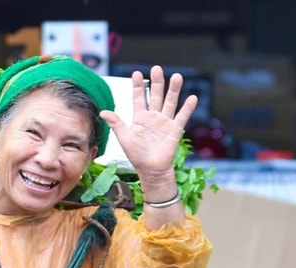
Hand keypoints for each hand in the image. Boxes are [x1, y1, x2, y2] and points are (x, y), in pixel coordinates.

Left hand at [100, 65, 197, 179]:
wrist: (151, 170)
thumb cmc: (137, 155)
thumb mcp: (124, 138)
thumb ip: (116, 123)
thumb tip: (103, 112)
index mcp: (140, 118)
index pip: (138, 98)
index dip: (137, 86)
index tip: (136, 73)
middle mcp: (153, 117)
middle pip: (155, 95)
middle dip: (156, 82)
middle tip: (157, 69)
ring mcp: (165, 122)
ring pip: (170, 102)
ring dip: (174, 90)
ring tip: (177, 77)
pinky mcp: (174, 130)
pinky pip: (182, 117)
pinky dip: (187, 108)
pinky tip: (192, 98)